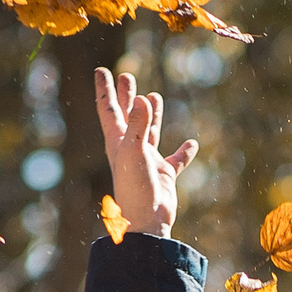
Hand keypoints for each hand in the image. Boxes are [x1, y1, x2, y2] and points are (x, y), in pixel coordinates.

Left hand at [96, 69, 195, 237]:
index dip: (105, 89)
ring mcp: (147, 161)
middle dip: (126, 96)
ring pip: (149, 132)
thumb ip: (139, 125)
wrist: (147, 221)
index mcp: (118, 141)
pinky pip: (175, 160)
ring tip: (153, 97)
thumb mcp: (135, 152)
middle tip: (127, 76)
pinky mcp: (163, 175)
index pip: (108, 109)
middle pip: (127, 115)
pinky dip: (183, 152)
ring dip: (151, 115)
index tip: (101, 70)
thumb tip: (142, 98)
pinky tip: (191, 144)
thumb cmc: (135, 188)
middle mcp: (131, 149)